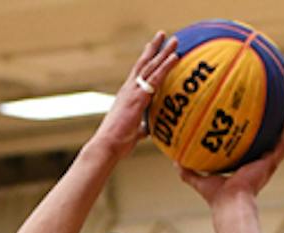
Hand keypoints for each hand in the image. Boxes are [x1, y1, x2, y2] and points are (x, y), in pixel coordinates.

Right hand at [88, 31, 178, 161]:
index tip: (151, 48)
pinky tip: (175, 56)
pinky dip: (166, 65)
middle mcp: (128, 89)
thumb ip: (141, 127)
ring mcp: (133, 91)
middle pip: (143, 64)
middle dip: (154, 49)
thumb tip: (148, 129)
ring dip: (163, 52)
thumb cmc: (118, 143)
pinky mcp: (139, 97)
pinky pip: (156, 77)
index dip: (145, 60)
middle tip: (163, 35)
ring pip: (151, 66)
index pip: (137, 74)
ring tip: (174, 40)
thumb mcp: (133, 133)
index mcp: (126, 96)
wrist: (108, 145)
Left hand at [178, 113, 283, 203]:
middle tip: (268, 112)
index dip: (247, 139)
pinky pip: (283, 145)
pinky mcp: (271, 164)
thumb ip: (188, 171)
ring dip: (283, 127)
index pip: (246, 151)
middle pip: (264, 144)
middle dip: (267, 130)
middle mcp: (256, 166)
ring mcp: (266, 165)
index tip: (246, 125)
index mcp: (243, 170)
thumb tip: (174, 160)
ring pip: (278, 142)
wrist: (230, 203)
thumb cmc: (217, 197)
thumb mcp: (199, 180)